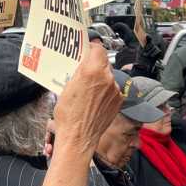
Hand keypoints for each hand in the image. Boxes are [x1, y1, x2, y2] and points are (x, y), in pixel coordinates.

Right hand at [42, 42, 122, 185]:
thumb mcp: (67, 86)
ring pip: (109, 75)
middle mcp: (107, 78)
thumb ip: (78, 71)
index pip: (98, 48)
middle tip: (84, 69)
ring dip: (100, 77)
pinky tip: (94, 98)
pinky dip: (105, 89)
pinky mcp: (118, 101)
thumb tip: (83, 61)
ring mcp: (115, 90)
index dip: (91, 48)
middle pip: (104, 62)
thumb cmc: (69, 115)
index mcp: (92, 71)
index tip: (87, 49)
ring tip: (88, 88)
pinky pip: (112, 88)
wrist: (78, 137)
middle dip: (94, 64)